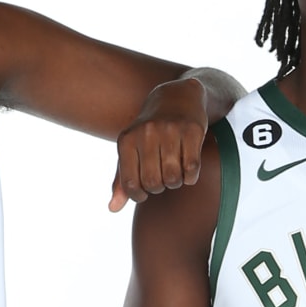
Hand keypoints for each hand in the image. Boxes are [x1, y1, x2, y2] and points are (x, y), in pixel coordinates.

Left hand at [111, 76, 211, 210]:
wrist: (177, 97)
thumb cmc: (150, 132)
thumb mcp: (131, 151)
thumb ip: (121, 181)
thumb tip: (113, 209)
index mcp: (127, 139)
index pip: (130, 184)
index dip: (139, 195)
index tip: (146, 191)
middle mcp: (146, 133)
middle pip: (153, 183)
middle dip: (159, 188)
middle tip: (162, 179)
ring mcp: (170, 130)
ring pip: (173, 177)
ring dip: (176, 183)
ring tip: (174, 174)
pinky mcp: (192, 130)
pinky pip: (191, 168)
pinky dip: (191, 177)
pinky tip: (188, 170)